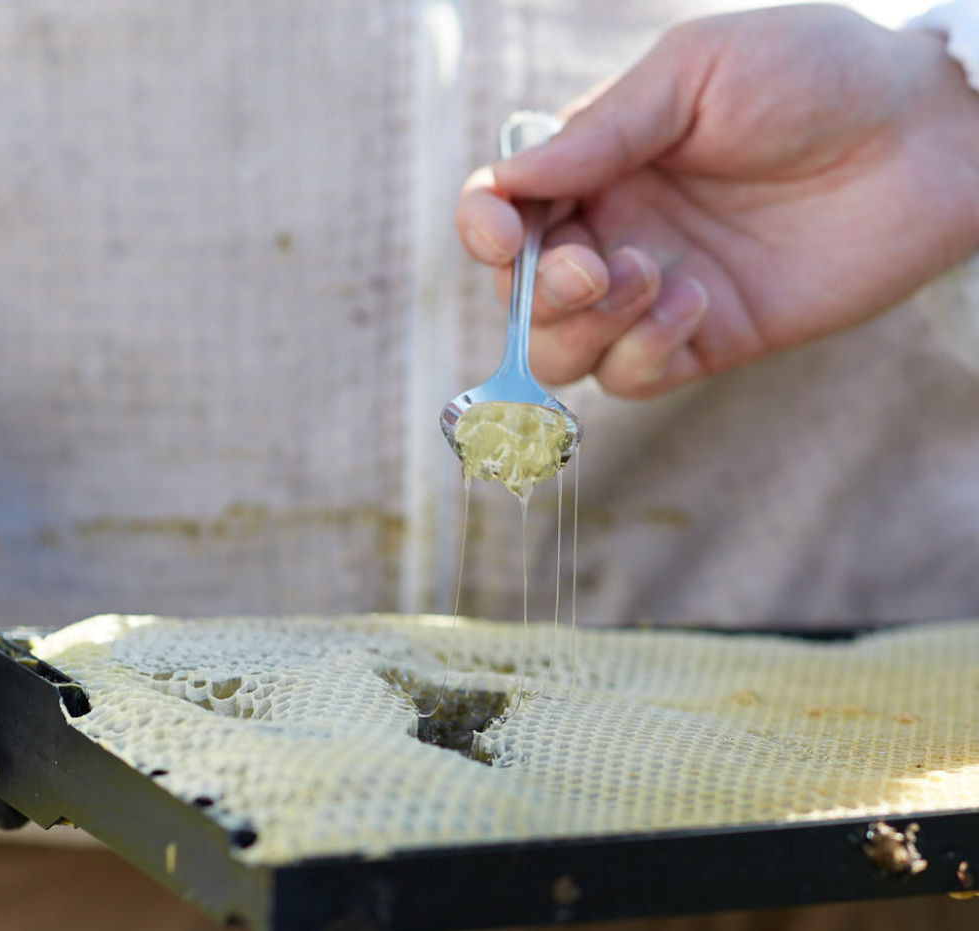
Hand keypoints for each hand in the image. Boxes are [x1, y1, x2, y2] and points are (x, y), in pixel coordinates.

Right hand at [456, 5, 978, 396]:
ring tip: (651, 274)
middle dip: (537, 291)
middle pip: (521, 299)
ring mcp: (653, 295)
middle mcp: (614, 234)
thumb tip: (509, 182)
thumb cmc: (815, 76)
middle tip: (590, 266)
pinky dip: (641, 352)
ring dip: (585, 326)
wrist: (926, 138)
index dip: (482, 231)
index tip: (499, 232)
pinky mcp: (701, 343)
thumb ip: (599, 133)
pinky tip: (695, 301)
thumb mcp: (695, 73)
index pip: (504, 214)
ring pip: (564, 353)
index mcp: (597, 166)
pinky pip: (630, 379)